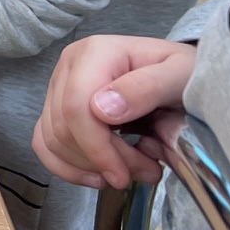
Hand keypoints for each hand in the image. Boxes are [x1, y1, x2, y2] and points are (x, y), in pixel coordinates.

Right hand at [32, 36, 195, 190]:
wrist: (180, 73)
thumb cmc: (185, 73)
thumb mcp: (181, 75)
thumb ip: (148, 87)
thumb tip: (101, 109)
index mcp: (96, 53)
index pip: (76, 107)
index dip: (96, 148)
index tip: (123, 176)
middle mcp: (70, 66)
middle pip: (64, 127)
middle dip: (101, 160)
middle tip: (145, 172)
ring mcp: (60, 86)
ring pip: (53, 138)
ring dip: (89, 166)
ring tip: (130, 172)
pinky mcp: (58, 106)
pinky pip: (44, 142)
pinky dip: (66, 166)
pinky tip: (96, 177)